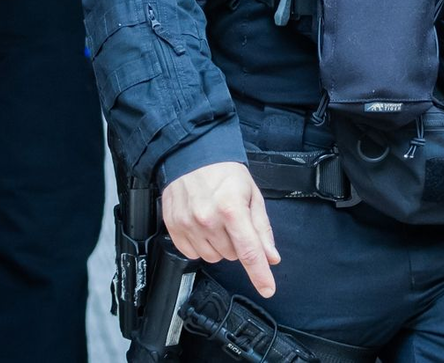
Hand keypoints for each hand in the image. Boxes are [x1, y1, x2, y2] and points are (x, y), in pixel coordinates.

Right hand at [161, 161, 280, 297]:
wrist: (191, 154)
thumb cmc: (224, 172)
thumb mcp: (251, 193)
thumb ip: (261, 227)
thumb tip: (271, 257)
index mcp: (231, 208)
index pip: (248, 251)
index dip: (259, 273)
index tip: (267, 289)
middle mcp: (208, 219)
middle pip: (232, 255)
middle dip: (236, 242)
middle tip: (232, 218)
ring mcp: (188, 224)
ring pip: (213, 257)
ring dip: (218, 244)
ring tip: (215, 219)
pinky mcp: (173, 227)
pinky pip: (192, 254)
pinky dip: (200, 244)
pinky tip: (201, 224)